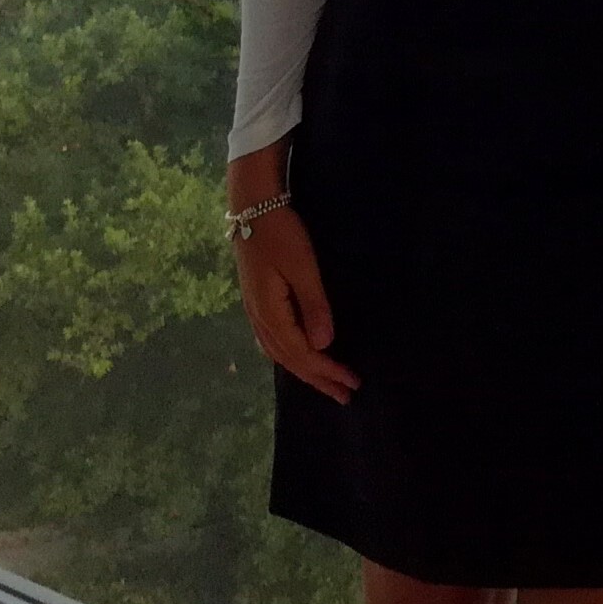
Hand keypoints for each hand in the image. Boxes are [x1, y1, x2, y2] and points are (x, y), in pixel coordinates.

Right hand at [233, 206, 358, 403]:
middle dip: (318, 379)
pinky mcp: (257, 301)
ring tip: (326, 384)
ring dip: (305, 370)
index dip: (326, 371)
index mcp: (270, 312)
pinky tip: (298, 357)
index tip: (350, 384)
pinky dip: (290, 355)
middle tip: (345, 395)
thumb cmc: (280, 234)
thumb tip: (324, 344)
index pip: (302, 354)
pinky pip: (273, 340)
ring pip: (280, 352)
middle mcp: (259, 318)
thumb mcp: (302, 267)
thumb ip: (314, 305)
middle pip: (290, 359)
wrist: (252, 207)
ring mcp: (254, 310)